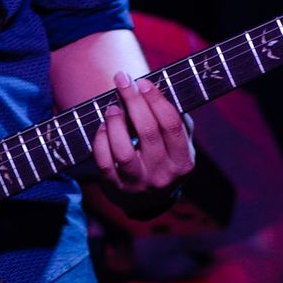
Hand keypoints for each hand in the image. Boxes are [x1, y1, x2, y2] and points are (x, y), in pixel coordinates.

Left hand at [91, 72, 194, 198]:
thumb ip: (176, 121)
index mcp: (182, 161)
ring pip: (123, 151)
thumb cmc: (165, 161)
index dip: (156, 100)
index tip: (143, 82)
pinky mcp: (115, 187)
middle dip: (133, 101)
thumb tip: (159, 90)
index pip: (172, 125)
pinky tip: (103, 127)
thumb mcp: (179, 147)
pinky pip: (104, 162)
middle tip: (122, 80)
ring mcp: (138, 183)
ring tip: (112, 107)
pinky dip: (101, 140)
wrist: (148, 202)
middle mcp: (162, 174)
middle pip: (148, 132)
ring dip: (115, 123)